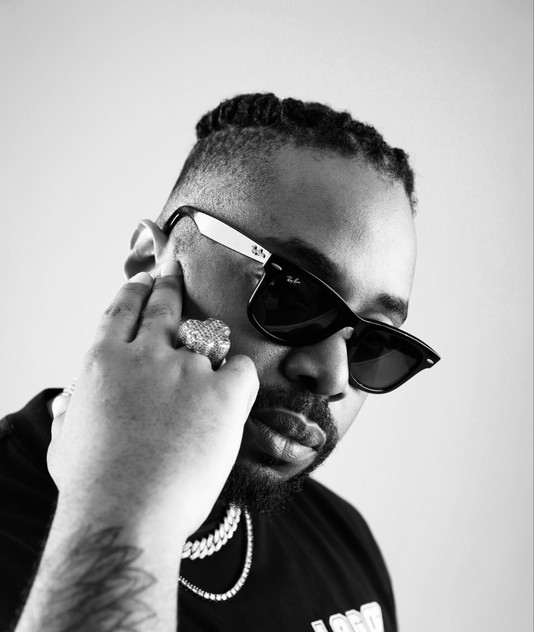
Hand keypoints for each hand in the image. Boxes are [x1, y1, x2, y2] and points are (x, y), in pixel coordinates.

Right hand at [47, 263, 258, 536]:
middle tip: (173, 278)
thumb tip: (69, 403)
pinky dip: (240, 376)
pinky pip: (242, 370)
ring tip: (210, 356)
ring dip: (207, 344)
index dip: (134, 292)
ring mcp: (188, 370)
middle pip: (163, 307)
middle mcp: (147, 354)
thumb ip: (71, 412)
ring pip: (206, 338)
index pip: (122, 310)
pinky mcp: (224, 394)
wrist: (126, 514)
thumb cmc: (92, 486)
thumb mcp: (65, 441)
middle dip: (168, 288)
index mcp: (104, 361)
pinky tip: (233, 393)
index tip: (143, 283)